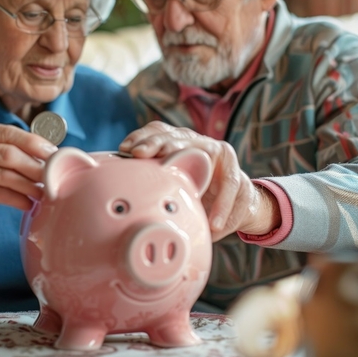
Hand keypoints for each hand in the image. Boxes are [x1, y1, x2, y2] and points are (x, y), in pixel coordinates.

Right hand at [0, 123, 57, 248]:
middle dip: (34, 165)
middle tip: (53, 176)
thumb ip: (9, 149)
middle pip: (7, 153)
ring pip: (4, 175)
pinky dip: (17, 199)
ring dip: (29, 185)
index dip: (33, 143)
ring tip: (44, 192)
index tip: (53, 153)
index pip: (8, 133)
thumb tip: (49, 153)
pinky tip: (28, 204)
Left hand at [119, 121, 279, 241]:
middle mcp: (199, 143)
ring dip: (198, 176)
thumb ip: (151, 184)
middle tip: (140, 154)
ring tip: (176, 186)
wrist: (235, 203)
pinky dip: (223, 207)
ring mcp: (221, 157)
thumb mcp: (173, 188)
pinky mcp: (239, 177)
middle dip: (158, 144)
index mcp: (178, 143)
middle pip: (178, 137)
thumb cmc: (196, 192)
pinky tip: (214, 224)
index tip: (126, 149)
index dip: (143, 137)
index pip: (159, 132)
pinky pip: (232, 187)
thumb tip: (119, 193)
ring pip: (209, 154)